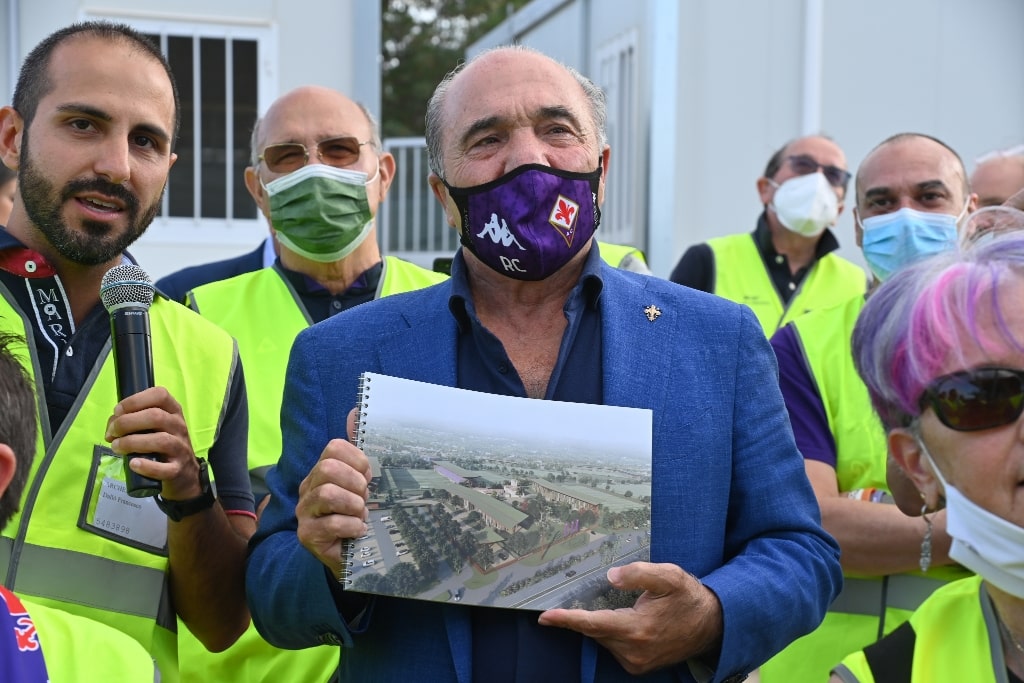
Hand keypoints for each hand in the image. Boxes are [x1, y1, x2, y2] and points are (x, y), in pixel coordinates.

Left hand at [104, 386, 202, 498]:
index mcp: (173, 411)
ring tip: (117, 447)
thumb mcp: (153, 428)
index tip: (117, 411)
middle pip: (156, 416)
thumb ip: (132, 422)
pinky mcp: (177, 469)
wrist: (184, 473)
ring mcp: (180, 448)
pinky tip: (133, 464)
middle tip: (113, 433)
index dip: (135, 400)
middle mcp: (179, 426)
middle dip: (127, 422)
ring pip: (160, 440)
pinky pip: (164, 468)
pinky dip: (146, 467)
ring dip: (132, 442)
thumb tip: (111, 427)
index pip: (160, 395)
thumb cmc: (163, 445)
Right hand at [295, 409, 371, 574]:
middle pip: (328, 468)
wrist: (353, 555)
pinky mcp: (307, 536)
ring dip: (354, 505)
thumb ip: (359, 450)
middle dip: (355, 483)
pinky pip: (331, 523)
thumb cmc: (357, 515)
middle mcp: (308, 488)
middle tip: (365, 498)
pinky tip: (358, 531)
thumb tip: (357, 409)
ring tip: (361, 515)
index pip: (333, 448)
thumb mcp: (363, 482)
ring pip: (328, 494)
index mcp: (321, 471)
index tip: (368, 477)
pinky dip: (352, 526)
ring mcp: (304, 512)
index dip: (357, 460)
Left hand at [537, 562, 722, 674]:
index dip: (567, 619)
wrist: (713, 625)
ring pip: (603, 639)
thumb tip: (611, 576)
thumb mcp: (669, 576)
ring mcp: (636, 662)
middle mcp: (633, 650)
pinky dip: (611, 633)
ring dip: (602, 623)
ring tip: (623, 607)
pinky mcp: (638, 666)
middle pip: (595, 630)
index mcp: (637, 628)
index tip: (545, 616)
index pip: (593, 623)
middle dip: (582, 616)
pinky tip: (624, 620)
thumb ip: (639, 574)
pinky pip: (613, 646)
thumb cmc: (688, 598)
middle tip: (576, 600)